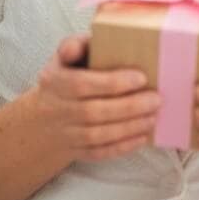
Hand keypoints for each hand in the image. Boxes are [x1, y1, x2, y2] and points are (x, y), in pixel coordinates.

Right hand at [26, 36, 160, 164]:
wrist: (43, 120)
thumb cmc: (63, 80)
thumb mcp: (63, 59)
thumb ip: (74, 46)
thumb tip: (76, 46)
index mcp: (54, 82)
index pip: (81, 84)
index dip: (111, 83)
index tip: (141, 78)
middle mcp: (57, 110)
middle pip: (92, 112)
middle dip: (128, 107)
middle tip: (155, 100)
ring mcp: (65, 134)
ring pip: (97, 135)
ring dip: (129, 127)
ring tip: (153, 117)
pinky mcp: (75, 151)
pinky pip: (99, 153)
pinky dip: (122, 147)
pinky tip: (142, 136)